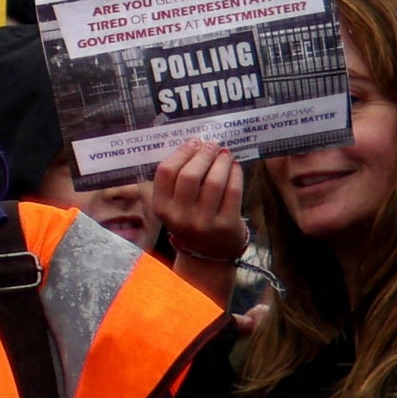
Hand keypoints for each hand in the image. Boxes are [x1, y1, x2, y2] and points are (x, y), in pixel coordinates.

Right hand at [134, 141, 246, 298]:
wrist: (207, 255)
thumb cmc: (190, 221)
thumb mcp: (173, 206)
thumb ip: (176, 181)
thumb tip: (194, 145)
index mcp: (161, 208)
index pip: (166, 172)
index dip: (181, 152)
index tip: (194, 142)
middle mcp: (180, 216)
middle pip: (190, 175)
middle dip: (204, 154)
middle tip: (213, 145)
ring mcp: (203, 223)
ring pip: (214, 182)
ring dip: (221, 162)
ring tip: (225, 154)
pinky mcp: (226, 226)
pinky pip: (232, 192)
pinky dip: (235, 174)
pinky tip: (235, 167)